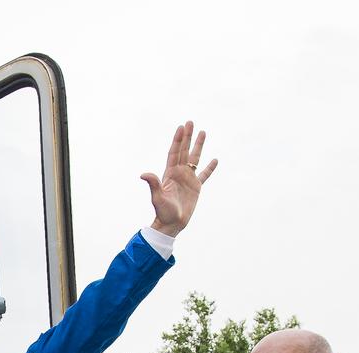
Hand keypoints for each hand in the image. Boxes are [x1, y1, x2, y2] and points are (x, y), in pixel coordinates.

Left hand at [141, 121, 216, 236]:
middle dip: (187, 137)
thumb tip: (143, 174)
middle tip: (191, 122)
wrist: (171, 224)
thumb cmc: (163, 212)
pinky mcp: (196, 187)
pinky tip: (214, 160)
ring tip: (203, 132)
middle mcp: (179, 173)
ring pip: (195, 159)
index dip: (178, 140)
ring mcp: (188, 179)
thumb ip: (153, 184)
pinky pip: (204, 175)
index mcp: (170, 173)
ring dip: (198, 146)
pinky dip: (210, 168)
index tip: (181, 127)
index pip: (175, 152)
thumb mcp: (157, 197)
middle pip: (184, 151)